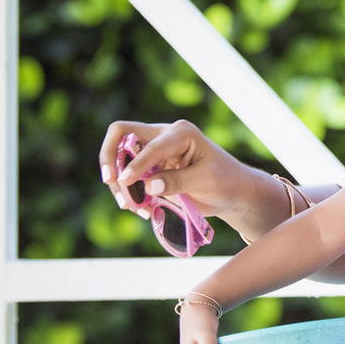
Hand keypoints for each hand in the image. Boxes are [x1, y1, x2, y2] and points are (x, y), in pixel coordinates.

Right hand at [98, 119, 253, 221]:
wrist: (233, 193)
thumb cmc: (226, 181)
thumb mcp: (206, 180)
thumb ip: (178, 181)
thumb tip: (149, 185)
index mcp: (180, 133)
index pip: (147, 144)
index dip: (134, 163)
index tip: (125, 182)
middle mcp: (163, 137)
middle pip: (121, 136)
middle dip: (112, 161)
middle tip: (112, 183)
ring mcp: (155, 152)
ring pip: (120, 159)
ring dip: (120, 183)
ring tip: (133, 207)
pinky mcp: (151, 169)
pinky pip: (128, 178)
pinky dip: (129, 193)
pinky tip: (143, 210)